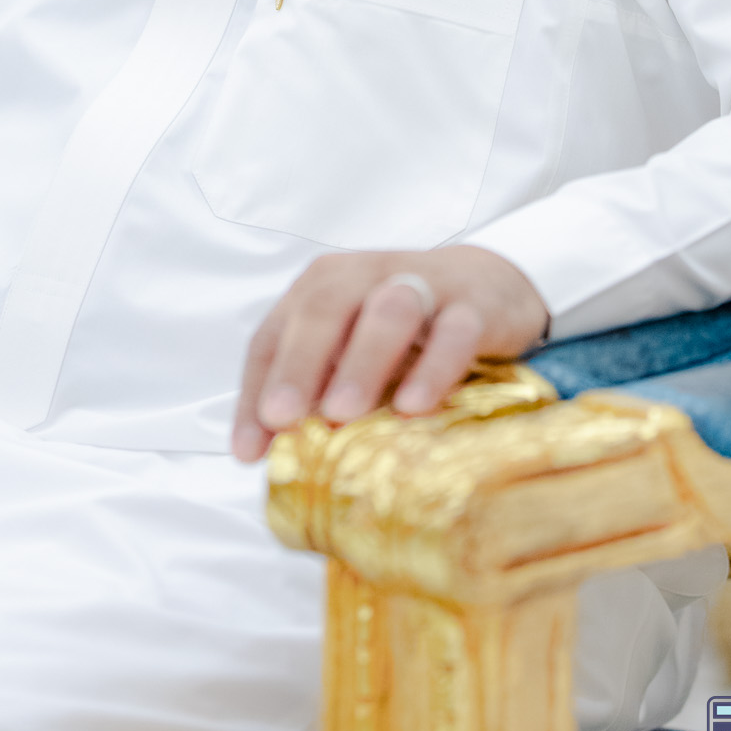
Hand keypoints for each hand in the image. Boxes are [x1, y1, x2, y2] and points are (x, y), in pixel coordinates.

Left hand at [232, 245, 548, 462]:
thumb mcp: (348, 352)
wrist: (484, 285)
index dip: (256, 389)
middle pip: (323, 308)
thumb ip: (310, 391)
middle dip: (298, 364)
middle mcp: (363, 275)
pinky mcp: (473, 306)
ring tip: (342, 412)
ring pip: (388, 311)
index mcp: (321, 287)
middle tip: (281, 418)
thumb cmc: (399, 330)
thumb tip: (261, 454)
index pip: (275, 335)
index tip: (247, 451)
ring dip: (361, 361)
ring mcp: (421, 284)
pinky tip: (414, 405)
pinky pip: (455, 332)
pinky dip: (434, 367)